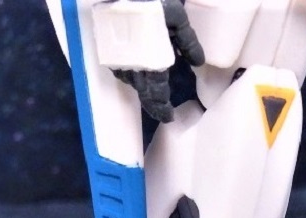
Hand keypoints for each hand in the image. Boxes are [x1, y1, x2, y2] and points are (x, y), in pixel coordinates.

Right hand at [112, 0, 203, 121]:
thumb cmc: (151, 0)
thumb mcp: (176, 17)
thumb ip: (188, 41)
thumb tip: (197, 63)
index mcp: (151, 59)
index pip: (156, 92)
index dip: (161, 107)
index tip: (167, 117)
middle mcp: (132, 62)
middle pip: (142, 90)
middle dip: (151, 102)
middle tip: (160, 112)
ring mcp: (117, 55)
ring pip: (130, 79)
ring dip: (140, 88)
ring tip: (150, 94)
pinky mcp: (108, 45)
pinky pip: (118, 67)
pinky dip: (128, 73)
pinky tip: (135, 73)